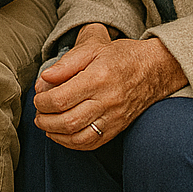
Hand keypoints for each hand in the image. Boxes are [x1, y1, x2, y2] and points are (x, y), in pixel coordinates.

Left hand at [31, 23, 187, 148]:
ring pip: (79, 137)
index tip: (37, 98)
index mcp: (97, 79)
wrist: (155, 69)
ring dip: (56, 134)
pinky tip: (61, 135)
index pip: (61, 98)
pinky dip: (73, 143)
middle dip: (45, 120)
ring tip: (45, 125)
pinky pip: (93, 143)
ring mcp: (114, 118)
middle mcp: (107, 102)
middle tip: (37, 114)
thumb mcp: (92, 49)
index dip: (43, 102)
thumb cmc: (121, 56)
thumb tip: (44, 78)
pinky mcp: (118, 128)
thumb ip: (66, 64)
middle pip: (68, 121)